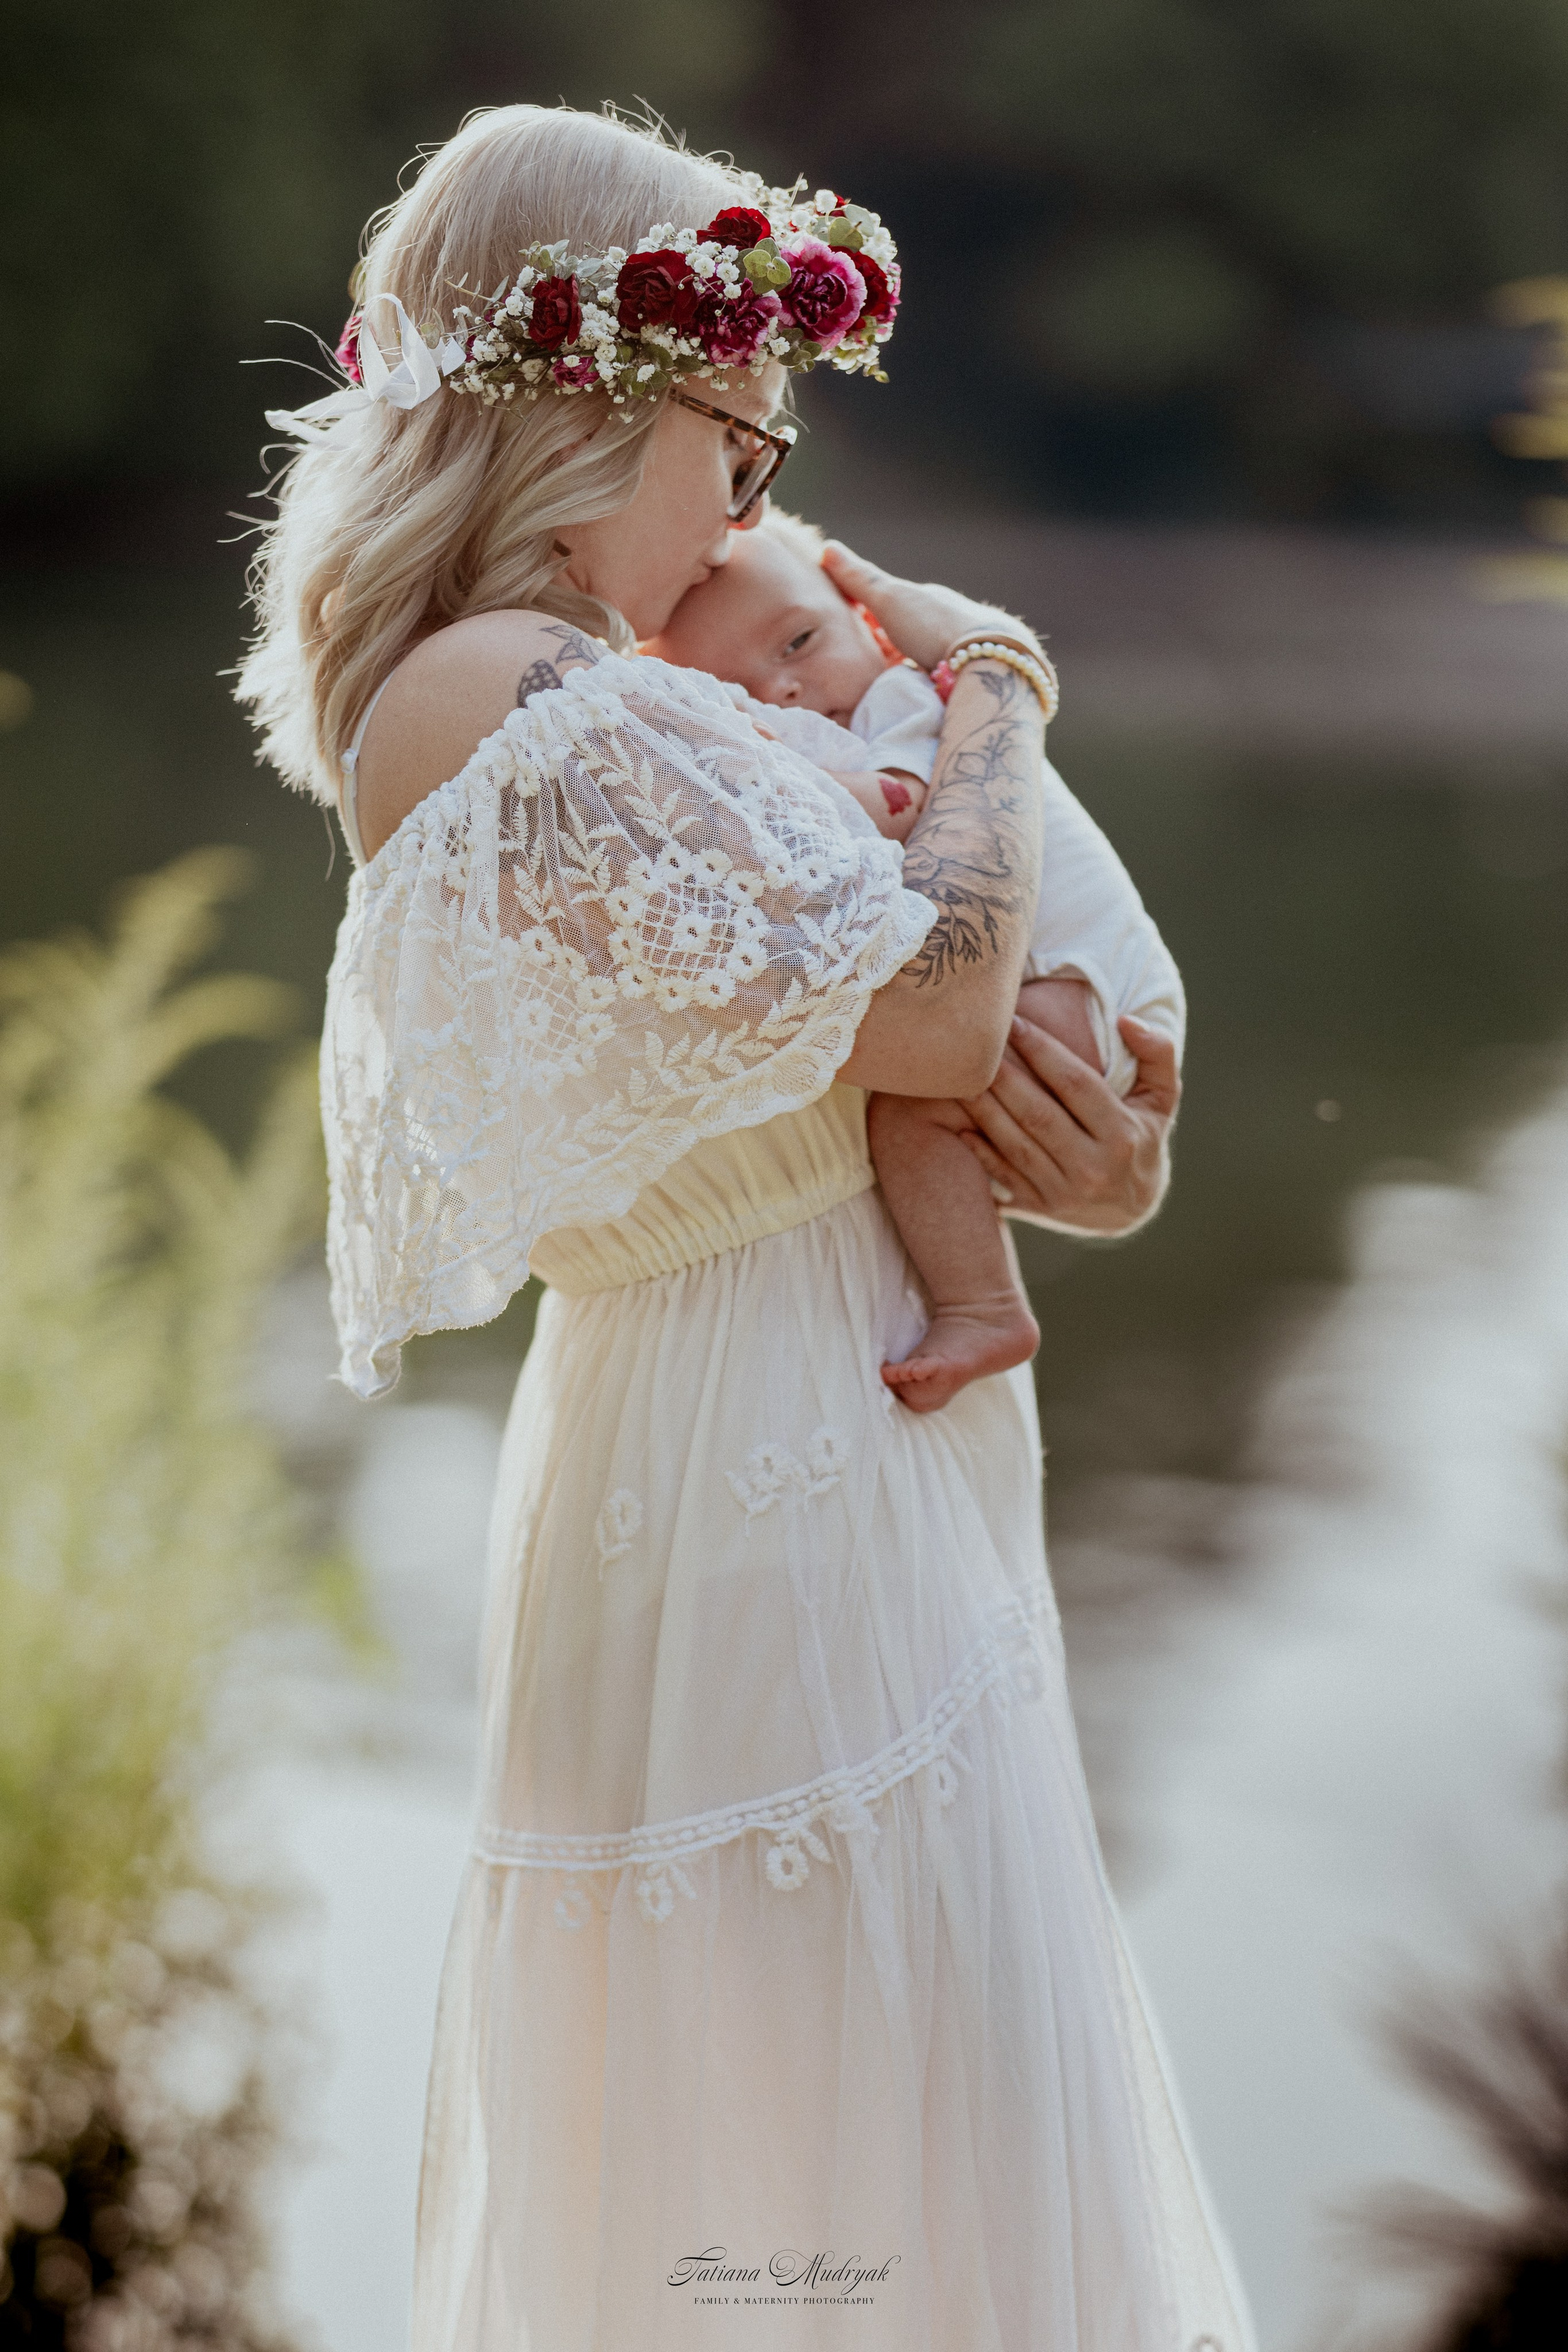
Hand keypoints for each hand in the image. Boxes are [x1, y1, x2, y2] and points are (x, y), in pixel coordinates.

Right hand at [820, 541, 1041, 672]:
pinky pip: (938, 678)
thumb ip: (860, 579)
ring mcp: (960, 649)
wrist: (987, 659)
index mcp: (929, 599)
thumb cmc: (934, 624)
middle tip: (862, 664)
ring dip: (908, 666)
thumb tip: (828, 547)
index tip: (850, 631)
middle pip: (910, 633)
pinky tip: (914, 695)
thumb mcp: (889, 597)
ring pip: (926, 657)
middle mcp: (947, 621)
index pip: (894, 605)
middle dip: (890, 645)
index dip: (870, 616)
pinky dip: (924, 683)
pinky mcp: (969, 677)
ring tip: (882, 686)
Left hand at [955, 1013, 1181, 1235]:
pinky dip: (979, 1151)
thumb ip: (1157, 1054)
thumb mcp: (1161, 1100)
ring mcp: (1063, 1192)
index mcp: (1122, 1135)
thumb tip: (1127, 1020)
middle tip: (977, 1044)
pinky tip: (957, 1124)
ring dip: (984, 1109)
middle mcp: (1093, 1167)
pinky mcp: (1039, 1207)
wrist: (1131, 1212)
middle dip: (1004, 1076)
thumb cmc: (1142, 1139)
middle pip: (1038, 1114)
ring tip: (961, 1076)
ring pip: (1015, 1144)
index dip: (1042, 1050)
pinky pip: (1003, 1175)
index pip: (1075, 1084)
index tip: (1016, 1022)